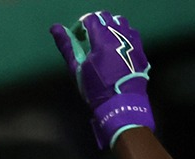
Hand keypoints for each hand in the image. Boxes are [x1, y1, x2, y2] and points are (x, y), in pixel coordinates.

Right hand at [50, 11, 153, 147]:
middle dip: (96, 24)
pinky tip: (117, 48)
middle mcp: (120, 36)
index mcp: (102, 41)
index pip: (91, 19)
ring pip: (121, 22)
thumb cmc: (95, 89)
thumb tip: (54, 27)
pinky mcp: (140, 48)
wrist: (121, 104)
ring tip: (104, 42)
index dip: (81, 24)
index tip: (78, 35)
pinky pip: (132, 33)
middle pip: (107, 17)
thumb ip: (67, 46)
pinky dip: (122, 35)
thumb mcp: (77, 69)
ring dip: (110, 27)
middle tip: (89, 38)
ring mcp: (133, 41)